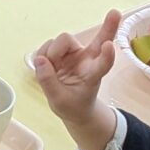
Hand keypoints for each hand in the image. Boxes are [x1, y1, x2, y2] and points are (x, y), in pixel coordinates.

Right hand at [30, 10, 121, 149]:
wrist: (75, 108)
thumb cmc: (73, 106)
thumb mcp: (61, 103)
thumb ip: (50, 82)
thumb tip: (39, 60)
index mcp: (93, 73)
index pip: (102, 61)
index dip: (105, 54)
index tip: (109, 45)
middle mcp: (85, 58)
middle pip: (72, 41)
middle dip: (59, 47)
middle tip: (52, 59)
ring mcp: (74, 53)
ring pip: (59, 41)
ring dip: (50, 52)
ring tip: (48, 68)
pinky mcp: (62, 52)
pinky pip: (47, 45)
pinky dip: (42, 54)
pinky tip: (45, 65)